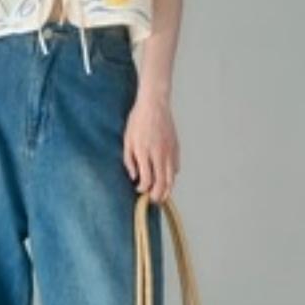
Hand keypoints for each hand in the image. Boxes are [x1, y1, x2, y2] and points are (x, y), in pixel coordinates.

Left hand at [123, 88, 178, 202]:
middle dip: (157, 195)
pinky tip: (167, 179)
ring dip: (167, 190)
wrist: (154, 104)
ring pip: (171, 178)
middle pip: (161, 183)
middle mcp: (159, 154)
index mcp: (144, 153)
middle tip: (152, 200)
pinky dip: (172, 176)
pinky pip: (176, 168)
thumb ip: (129, 160)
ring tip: (162, 196)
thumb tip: (134, 177)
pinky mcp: (176, 148)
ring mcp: (170, 152)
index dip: (143, 189)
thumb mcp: (127, 140)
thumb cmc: (138, 121)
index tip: (139, 190)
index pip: (147, 180)